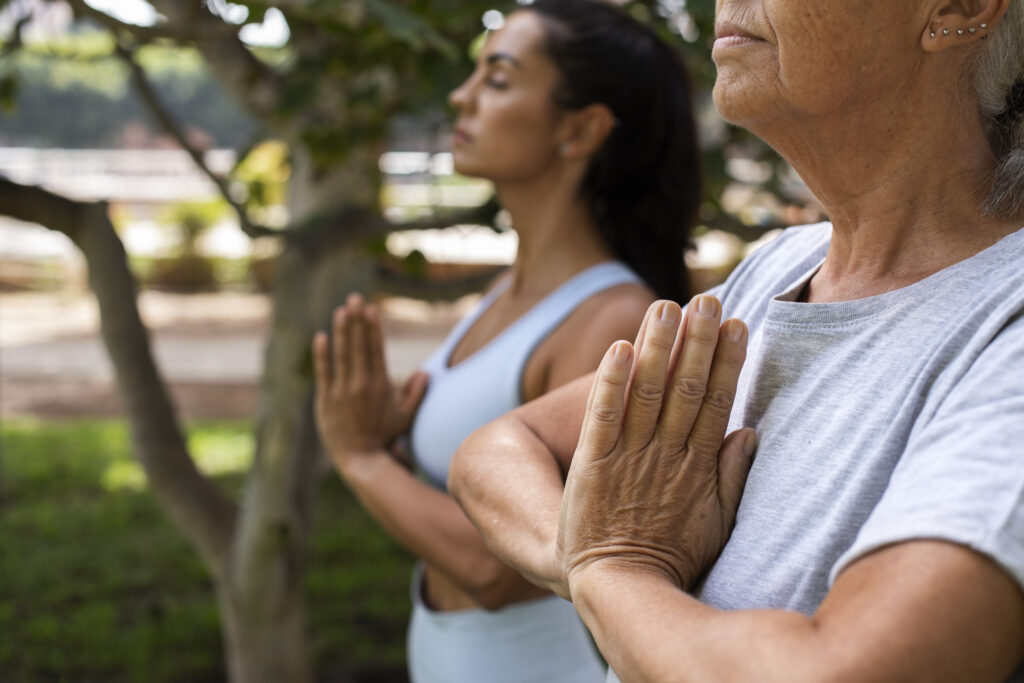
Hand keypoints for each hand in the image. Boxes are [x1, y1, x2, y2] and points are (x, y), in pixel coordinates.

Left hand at [312, 293, 427, 474]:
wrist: (360, 458)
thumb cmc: (384, 435)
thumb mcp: (406, 416)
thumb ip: (416, 393)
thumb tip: (425, 373)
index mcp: (380, 385)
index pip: (376, 350)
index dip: (373, 328)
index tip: (371, 309)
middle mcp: (361, 385)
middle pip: (359, 346)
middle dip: (357, 321)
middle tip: (355, 298)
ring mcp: (341, 391)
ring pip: (341, 355)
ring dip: (341, 331)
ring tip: (341, 311)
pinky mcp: (325, 400)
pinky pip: (323, 372)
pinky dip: (322, 355)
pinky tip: (321, 337)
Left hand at [558, 295, 754, 598]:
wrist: (619, 587)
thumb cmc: (672, 555)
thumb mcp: (717, 523)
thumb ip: (734, 477)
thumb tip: (750, 431)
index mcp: (698, 467)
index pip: (716, 403)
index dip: (726, 362)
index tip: (737, 325)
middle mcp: (666, 456)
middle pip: (686, 389)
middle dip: (697, 342)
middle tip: (706, 299)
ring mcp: (629, 458)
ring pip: (647, 394)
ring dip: (658, 349)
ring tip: (666, 306)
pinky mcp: (592, 465)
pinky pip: (602, 418)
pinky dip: (611, 383)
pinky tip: (619, 349)